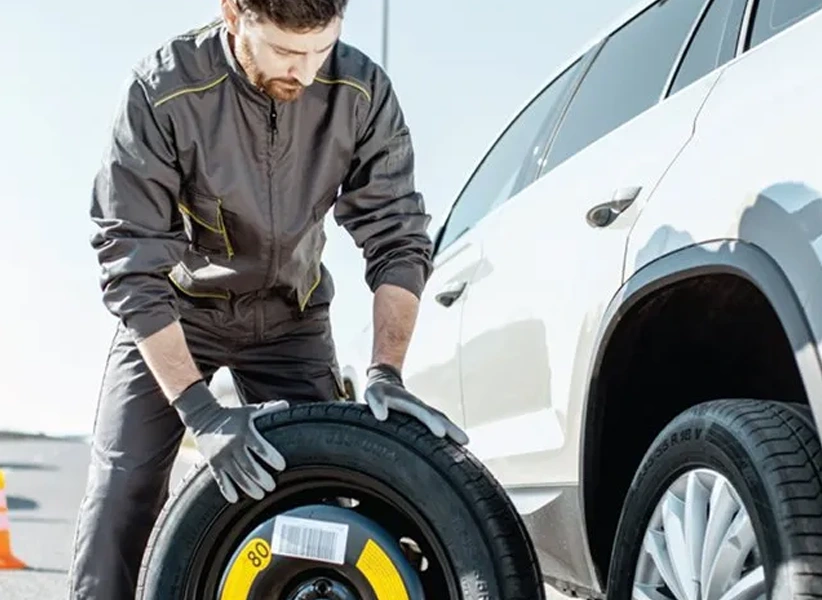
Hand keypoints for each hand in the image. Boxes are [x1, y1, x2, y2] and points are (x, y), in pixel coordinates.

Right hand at [172, 380, 288, 502]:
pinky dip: (227, 490)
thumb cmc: (233, 415)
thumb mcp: (250, 410)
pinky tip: (235, 499)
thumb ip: (268, 410)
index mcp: (245, 431)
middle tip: (272, 486)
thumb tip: (288, 405)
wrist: (203, 417)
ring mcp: (221, 456)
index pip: (260, 447)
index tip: (282, 466)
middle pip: (249, 466)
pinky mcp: (212, 463)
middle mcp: (232, 445)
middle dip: (262, 478)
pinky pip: (220, 480)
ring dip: (249, 488)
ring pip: (237, 476)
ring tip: (260, 495)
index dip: (271, 458)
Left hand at [363, 363, 468, 444]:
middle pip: (440, 417)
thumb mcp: (373, 394)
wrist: (386, 382)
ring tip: (465, 443)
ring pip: (442, 421)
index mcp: (411, 403)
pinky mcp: (424, 418)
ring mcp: (424, 412)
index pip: (424, 414)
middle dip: (452, 429)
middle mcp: (421, 408)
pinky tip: (454, 445)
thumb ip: (377, 403)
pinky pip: (439, 424)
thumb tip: (381, 416)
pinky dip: (448, 432)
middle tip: (465, 441)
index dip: (432, 423)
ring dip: (453, 431)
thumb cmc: (378, 390)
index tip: (441, 433)